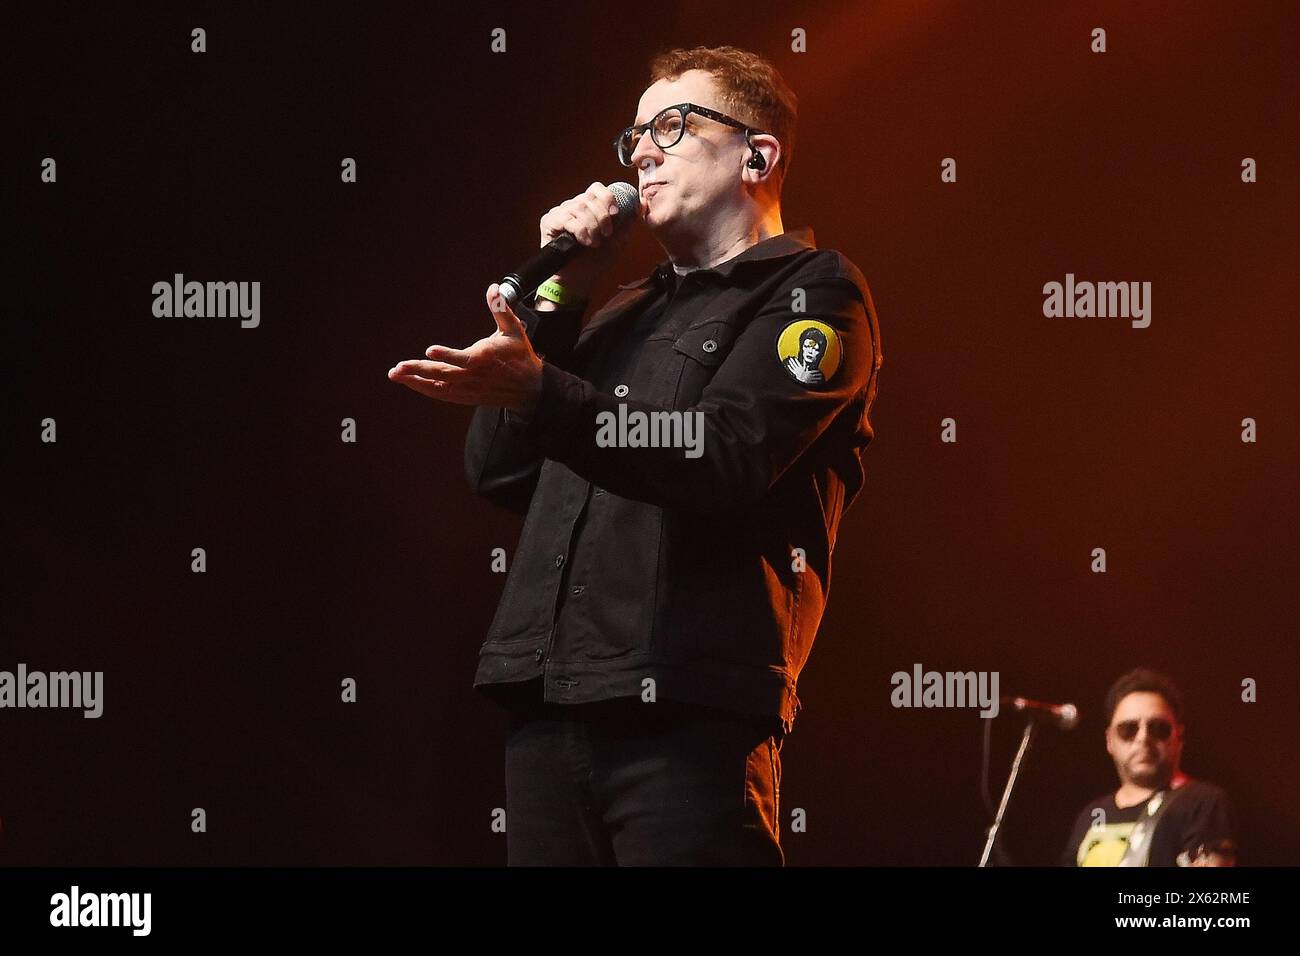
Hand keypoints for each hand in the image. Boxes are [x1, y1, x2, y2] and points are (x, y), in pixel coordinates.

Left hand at [388, 284, 543, 412]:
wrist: (528, 389)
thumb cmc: (519, 356)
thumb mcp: (514, 330)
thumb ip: (501, 309)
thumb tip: (493, 288)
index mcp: (485, 358)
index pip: (463, 359)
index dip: (446, 355)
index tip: (429, 350)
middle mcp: (473, 376)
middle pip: (443, 374)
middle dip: (418, 370)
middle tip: (398, 367)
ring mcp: (468, 388)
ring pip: (438, 386)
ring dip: (415, 381)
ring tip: (395, 374)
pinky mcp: (465, 396)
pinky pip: (441, 394)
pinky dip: (424, 388)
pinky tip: (410, 381)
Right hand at [540, 181, 636, 292]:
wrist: (578, 281)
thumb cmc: (595, 261)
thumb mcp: (618, 241)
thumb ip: (628, 223)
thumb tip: (640, 204)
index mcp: (589, 208)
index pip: (596, 189)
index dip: (607, 198)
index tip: (615, 214)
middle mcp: (573, 207)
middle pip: (589, 198)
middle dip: (602, 217)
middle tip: (606, 235)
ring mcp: (560, 213)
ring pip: (579, 207)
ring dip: (592, 226)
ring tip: (595, 243)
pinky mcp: (549, 222)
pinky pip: (566, 218)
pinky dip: (579, 230)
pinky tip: (584, 242)